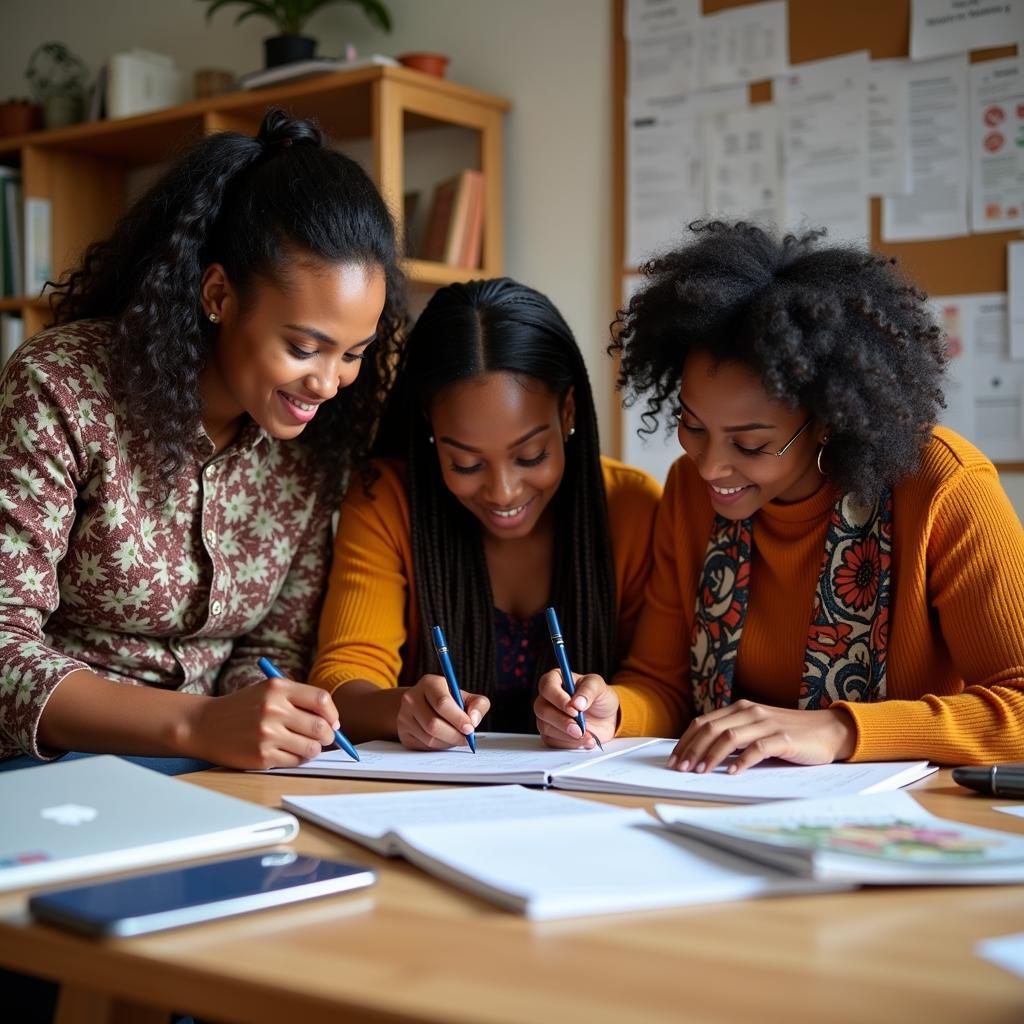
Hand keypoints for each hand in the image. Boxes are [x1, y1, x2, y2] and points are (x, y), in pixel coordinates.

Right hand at [184, 677, 340, 769]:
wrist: (205, 724)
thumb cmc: (243, 707)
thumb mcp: (268, 691)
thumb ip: (300, 700)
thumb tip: (333, 723)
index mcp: (277, 688)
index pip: (322, 700)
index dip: (332, 714)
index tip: (333, 722)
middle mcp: (273, 709)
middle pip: (320, 726)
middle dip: (328, 735)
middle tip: (324, 738)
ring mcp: (267, 734)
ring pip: (311, 748)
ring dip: (313, 749)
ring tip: (304, 745)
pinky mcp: (261, 756)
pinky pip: (295, 761)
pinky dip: (298, 759)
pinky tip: (288, 752)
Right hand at [396, 674, 489, 750]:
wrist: (423, 705)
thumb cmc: (449, 701)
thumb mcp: (465, 697)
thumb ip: (478, 704)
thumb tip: (474, 720)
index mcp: (429, 683)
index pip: (442, 703)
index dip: (458, 718)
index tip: (470, 728)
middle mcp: (412, 698)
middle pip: (433, 724)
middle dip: (454, 735)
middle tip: (467, 738)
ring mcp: (404, 716)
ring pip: (429, 738)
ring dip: (448, 742)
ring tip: (457, 737)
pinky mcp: (403, 733)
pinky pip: (424, 747)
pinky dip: (439, 747)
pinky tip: (444, 739)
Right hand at [534, 669, 618, 748]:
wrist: (607, 718)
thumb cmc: (599, 697)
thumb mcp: (598, 686)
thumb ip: (588, 690)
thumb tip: (577, 703)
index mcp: (555, 680)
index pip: (547, 686)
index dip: (558, 698)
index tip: (574, 709)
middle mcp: (548, 698)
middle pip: (542, 709)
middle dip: (562, 721)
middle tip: (579, 728)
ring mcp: (548, 717)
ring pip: (546, 727)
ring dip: (567, 735)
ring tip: (587, 735)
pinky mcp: (551, 734)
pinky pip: (553, 741)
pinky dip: (570, 744)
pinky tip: (584, 740)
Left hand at [667, 700, 856, 773]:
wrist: (829, 730)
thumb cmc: (790, 733)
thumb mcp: (757, 729)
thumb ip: (735, 735)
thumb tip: (703, 754)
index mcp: (741, 708)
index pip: (703, 722)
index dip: (686, 740)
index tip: (674, 758)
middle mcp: (751, 712)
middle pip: (711, 729)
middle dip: (692, 749)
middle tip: (681, 768)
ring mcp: (767, 724)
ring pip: (729, 738)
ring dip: (711, 756)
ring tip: (700, 772)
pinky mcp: (783, 739)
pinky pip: (757, 749)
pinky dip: (741, 762)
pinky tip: (731, 774)